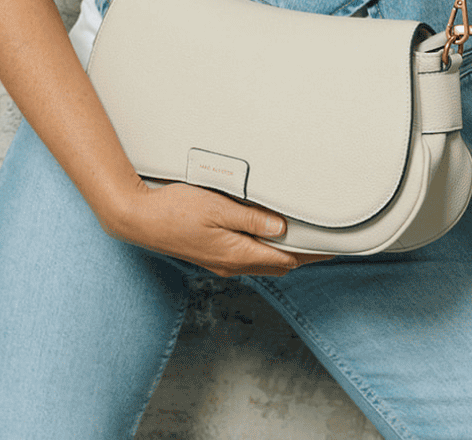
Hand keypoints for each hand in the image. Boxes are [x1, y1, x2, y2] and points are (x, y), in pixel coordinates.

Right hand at [108, 179, 331, 277]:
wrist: (138, 219)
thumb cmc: (174, 210)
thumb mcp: (218, 208)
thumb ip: (252, 220)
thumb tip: (282, 229)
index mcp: (237, 254)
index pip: (286, 258)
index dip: (312, 252)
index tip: (333, 247)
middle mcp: (231, 264)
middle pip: (278, 264)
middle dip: (303, 254)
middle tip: (324, 240)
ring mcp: (220, 263)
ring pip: (262, 262)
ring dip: (284, 253)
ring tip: (302, 237)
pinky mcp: (210, 256)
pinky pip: (247, 257)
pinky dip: (264, 250)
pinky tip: (266, 236)